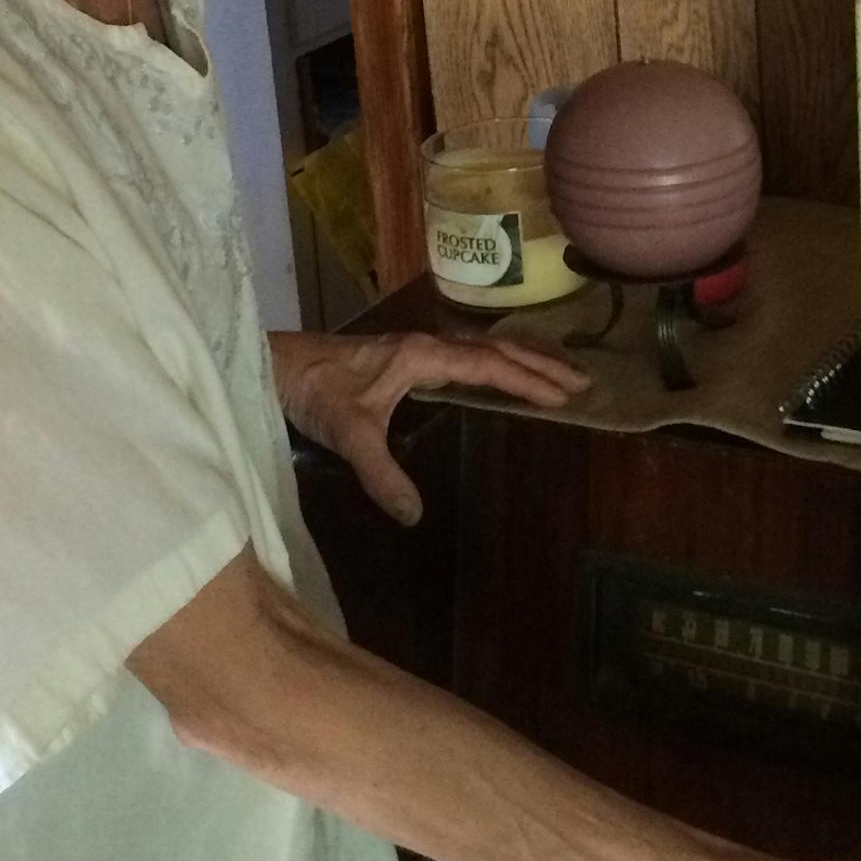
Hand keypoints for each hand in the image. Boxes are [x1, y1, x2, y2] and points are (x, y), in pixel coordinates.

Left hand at [267, 330, 589, 524]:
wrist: (277, 366)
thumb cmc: (315, 393)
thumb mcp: (350, 435)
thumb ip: (382, 475)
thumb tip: (415, 517)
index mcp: (423, 355)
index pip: (490, 366)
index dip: (529, 381)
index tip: (566, 396)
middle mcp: (428, 344)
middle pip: (497, 349)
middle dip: (540, 365)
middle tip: (583, 382)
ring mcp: (418, 346)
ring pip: (484, 347)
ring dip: (522, 359)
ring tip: (558, 374)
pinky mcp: (408, 354)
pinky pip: (468, 354)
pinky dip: (497, 361)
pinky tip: (501, 374)